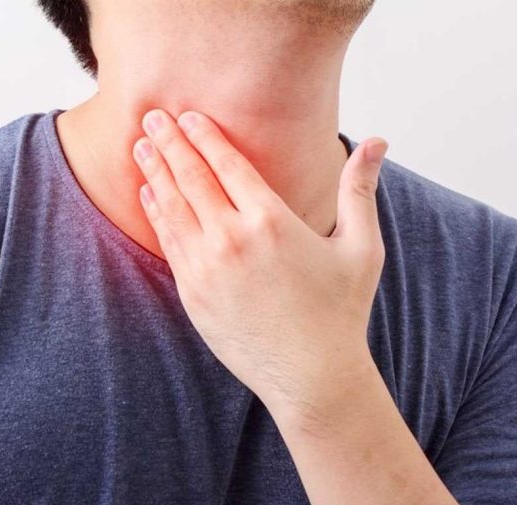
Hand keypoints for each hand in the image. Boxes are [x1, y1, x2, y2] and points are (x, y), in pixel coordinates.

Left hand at [132, 108, 388, 420]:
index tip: (187, 115)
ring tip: (140, 147)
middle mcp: (233, 239)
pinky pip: (168, 242)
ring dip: (155, 173)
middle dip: (169, 143)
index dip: (204, 136)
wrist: (310, 376)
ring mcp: (206, 268)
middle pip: (192, 177)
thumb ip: (360, 190)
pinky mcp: (192, 293)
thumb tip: (377, 141)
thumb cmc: (339, 312)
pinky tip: (148, 194)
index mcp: (272, 221)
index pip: (228, 164)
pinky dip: (156, 214)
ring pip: (172, 207)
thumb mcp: (361, 247)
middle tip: (151, 116)